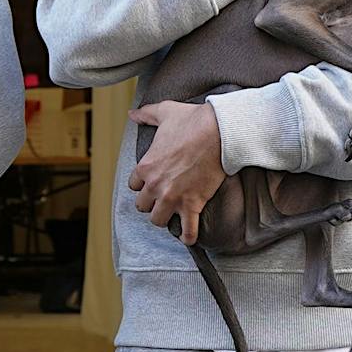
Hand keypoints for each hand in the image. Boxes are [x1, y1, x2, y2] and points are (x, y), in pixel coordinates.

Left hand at [128, 101, 223, 246]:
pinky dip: (188, 237)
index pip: (134, 185)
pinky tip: (188, 238)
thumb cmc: (192, 120)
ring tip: (173, 213)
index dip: (143, 184)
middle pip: (143, 206)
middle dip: (152, 202)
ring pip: (158, 220)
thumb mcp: (164, 112)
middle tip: (163, 198)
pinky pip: (188, 230)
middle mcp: (155, 185)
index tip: (153, 182)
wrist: (219, 131)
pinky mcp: (192, 205)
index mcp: (145, 166)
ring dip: (165, 217)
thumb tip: (132, 113)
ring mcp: (173, 197)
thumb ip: (146, 114)